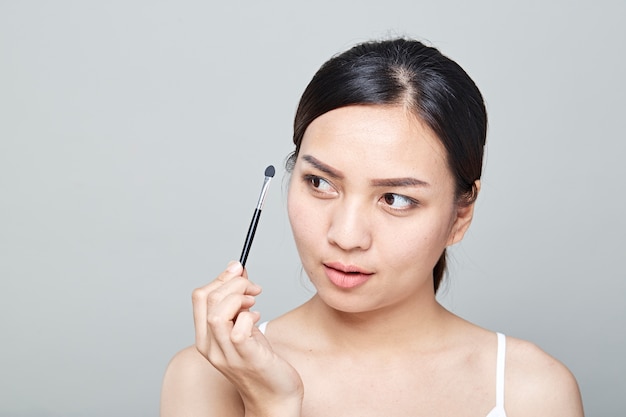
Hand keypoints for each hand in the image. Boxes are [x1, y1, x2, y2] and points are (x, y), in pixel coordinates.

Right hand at [192, 261, 303, 416]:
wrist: (275, 398)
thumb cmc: (261, 363)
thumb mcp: (245, 328)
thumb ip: (238, 305)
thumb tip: (238, 272)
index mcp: (206, 338)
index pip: (199, 297)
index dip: (220, 277)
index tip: (238, 269)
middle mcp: (211, 347)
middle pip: (207, 299)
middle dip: (233, 282)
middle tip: (252, 286)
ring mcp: (227, 355)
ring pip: (217, 314)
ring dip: (238, 297)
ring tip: (253, 301)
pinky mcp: (246, 358)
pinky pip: (238, 329)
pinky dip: (248, 316)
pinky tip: (256, 318)